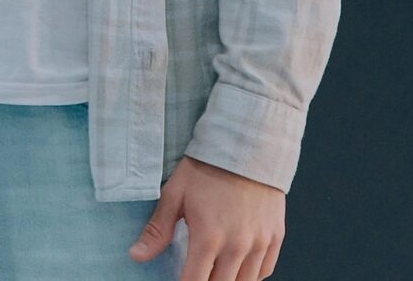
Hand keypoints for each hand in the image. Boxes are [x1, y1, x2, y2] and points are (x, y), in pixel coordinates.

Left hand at [128, 155, 284, 280]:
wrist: (246, 146)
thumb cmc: (207, 167)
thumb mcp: (175, 194)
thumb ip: (157, 230)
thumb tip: (136, 256)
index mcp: (208, 237)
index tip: (177, 280)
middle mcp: (237, 246)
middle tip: (194, 272)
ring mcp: (259, 243)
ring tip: (213, 272)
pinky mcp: (275, 237)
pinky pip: (265, 270)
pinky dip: (250, 275)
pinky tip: (237, 268)